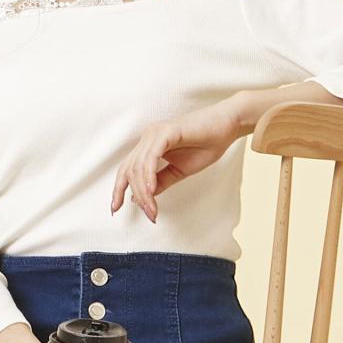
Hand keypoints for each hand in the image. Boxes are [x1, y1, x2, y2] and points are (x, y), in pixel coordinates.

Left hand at [110, 101, 239, 222]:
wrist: (227, 127)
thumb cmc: (206, 145)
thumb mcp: (179, 171)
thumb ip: (160, 181)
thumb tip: (140, 198)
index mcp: (148, 146)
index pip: (126, 169)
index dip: (118, 189)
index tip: (115, 209)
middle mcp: (147, 138)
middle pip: (130, 171)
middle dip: (137, 196)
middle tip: (150, 215)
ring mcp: (155, 133)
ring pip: (138, 166)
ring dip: (144, 192)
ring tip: (153, 209)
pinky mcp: (166, 132)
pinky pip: (151, 156)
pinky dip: (149, 175)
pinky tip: (151, 190)